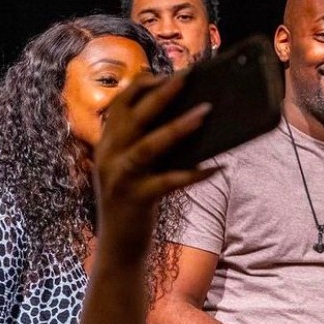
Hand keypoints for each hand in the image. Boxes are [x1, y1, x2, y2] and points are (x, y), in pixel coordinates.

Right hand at [93, 73, 215, 245]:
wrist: (118, 250)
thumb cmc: (133, 205)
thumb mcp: (135, 170)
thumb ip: (148, 145)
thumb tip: (187, 119)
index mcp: (107, 145)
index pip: (120, 104)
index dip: (142, 85)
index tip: (167, 73)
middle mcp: (108, 157)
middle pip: (133, 116)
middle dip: (161, 94)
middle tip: (188, 77)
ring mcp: (119, 178)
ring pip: (148, 145)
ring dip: (178, 127)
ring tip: (205, 111)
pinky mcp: (135, 199)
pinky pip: (168, 182)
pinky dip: (193, 174)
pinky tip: (216, 168)